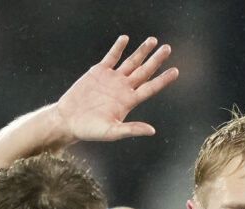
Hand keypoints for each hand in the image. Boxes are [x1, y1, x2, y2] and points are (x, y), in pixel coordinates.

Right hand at [54, 35, 178, 144]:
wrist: (68, 120)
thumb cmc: (90, 130)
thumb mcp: (111, 132)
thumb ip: (131, 129)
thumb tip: (152, 131)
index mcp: (129, 101)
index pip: (150, 88)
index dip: (163, 80)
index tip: (175, 71)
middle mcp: (123, 87)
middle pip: (144, 71)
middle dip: (156, 60)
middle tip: (167, 48)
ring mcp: (112, 78)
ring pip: (131, 61)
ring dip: (142, 51)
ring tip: (153, 40)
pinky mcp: (99, 72)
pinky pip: (111, 57)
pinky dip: (118, 48)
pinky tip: (125, 39)